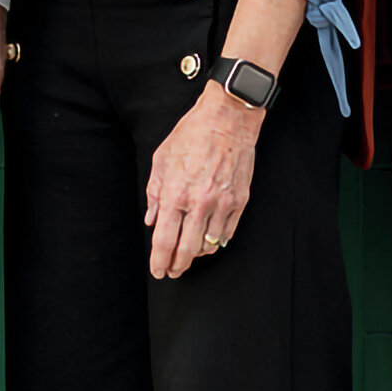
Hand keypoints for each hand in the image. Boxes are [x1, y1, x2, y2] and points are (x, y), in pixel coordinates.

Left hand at [145, 84, 262, 278]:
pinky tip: (208, 242)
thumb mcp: (161, 159)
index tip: (158, 270)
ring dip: (196, 255)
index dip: (159, 260)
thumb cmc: (192, 134)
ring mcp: (222, 204)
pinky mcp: (240, 201)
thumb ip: (155, 193)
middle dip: (177, 266)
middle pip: (186, 250)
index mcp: (176, 193)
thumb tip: (152, 220)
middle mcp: (199, 203)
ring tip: (189, 255)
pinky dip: (216, 242)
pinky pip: (227, 233)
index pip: (164, 240)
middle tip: (172, 271)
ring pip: (208, 245)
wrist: (227, 118)